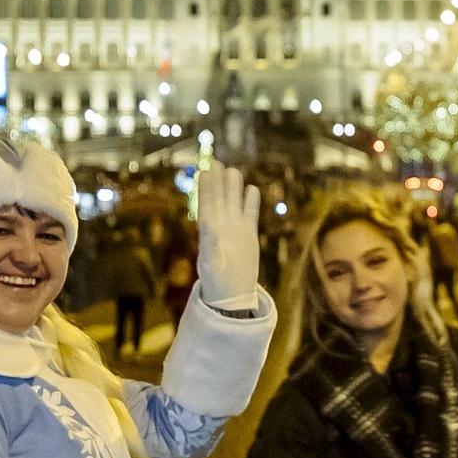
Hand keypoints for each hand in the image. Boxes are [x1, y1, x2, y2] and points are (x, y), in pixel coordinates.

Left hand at [196, 160, 261, 308]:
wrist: (231, 295)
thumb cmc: (216, 282)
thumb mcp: (211, 264)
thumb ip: (209, 245)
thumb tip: (208, 226)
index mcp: (208, 230)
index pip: (207, 203)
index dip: (206, 187)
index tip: (205, 171)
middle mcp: (221, 226)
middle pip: (220, 199)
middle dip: (218, 182)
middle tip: (216, 162)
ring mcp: (235, 230)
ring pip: (235, 204)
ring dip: (234, 188)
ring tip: (233, 171)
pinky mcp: (249, 236)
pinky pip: (250, 215)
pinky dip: (251, 203)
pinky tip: (252, 189)